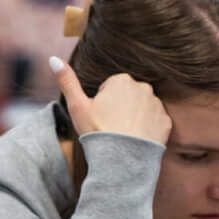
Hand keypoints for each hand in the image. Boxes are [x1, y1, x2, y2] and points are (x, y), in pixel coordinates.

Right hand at [51, 56, 171, 145]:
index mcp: (121, 80)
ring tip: (123, 135)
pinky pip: (156, 122)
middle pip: (128, 96)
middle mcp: (143, 88)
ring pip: (143, 108)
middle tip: (111, 127)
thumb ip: (66, 80)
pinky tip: (137, 140)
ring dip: (135, 117)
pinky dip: (148, 129)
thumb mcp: (77, 105)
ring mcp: (157, 105)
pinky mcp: (166, 122)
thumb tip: (52, 59)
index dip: (102, 103)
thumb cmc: (97, 131)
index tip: (100, 117)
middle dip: (120, 107)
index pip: (110, 87)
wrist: (121, 160)